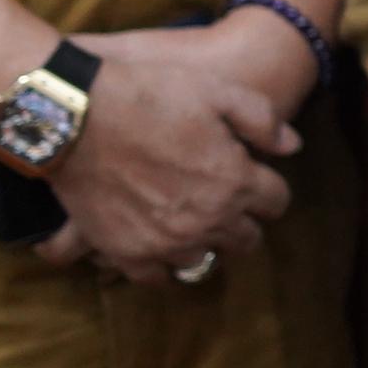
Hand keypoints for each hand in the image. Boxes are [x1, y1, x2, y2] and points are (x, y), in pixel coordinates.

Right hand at [38, 21, 306, 281]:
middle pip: (246, 239)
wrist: (75, 115)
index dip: (268, 188)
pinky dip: (160, 263)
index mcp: (236, 182)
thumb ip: (262, 120)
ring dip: (203, 241)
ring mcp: (165, 242)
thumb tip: (292, 147)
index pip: (277, 203)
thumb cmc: (149, 95)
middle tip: (224, 200)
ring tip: (190, 220)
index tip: (254, 177)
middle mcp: (207, 220)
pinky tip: (158, 243)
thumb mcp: (217, 90)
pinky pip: (156, 277)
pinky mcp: (124, 253)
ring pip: (204, 259)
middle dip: (242, 219)